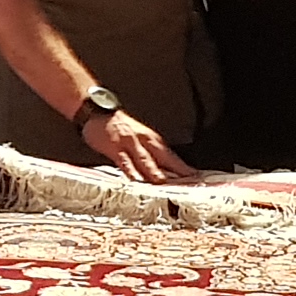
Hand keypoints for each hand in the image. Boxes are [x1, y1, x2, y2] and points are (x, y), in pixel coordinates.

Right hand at [77, 105, 197, 182]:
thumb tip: (164, 173)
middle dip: (178, 172)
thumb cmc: (118, 127)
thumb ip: (150, 155)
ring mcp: (131, 145)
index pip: (174, 157)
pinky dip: (132, 172)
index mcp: (153, 140)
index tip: (198, 178)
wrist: (98, 110)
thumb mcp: (139, 138)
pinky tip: (136, 181)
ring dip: (157, 173)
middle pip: (166, 159)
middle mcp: (145, 142)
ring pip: (147, 162)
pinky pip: (126, 162)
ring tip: (166, 184)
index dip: (186, 168)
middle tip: (189, 183)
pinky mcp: (116, 148)